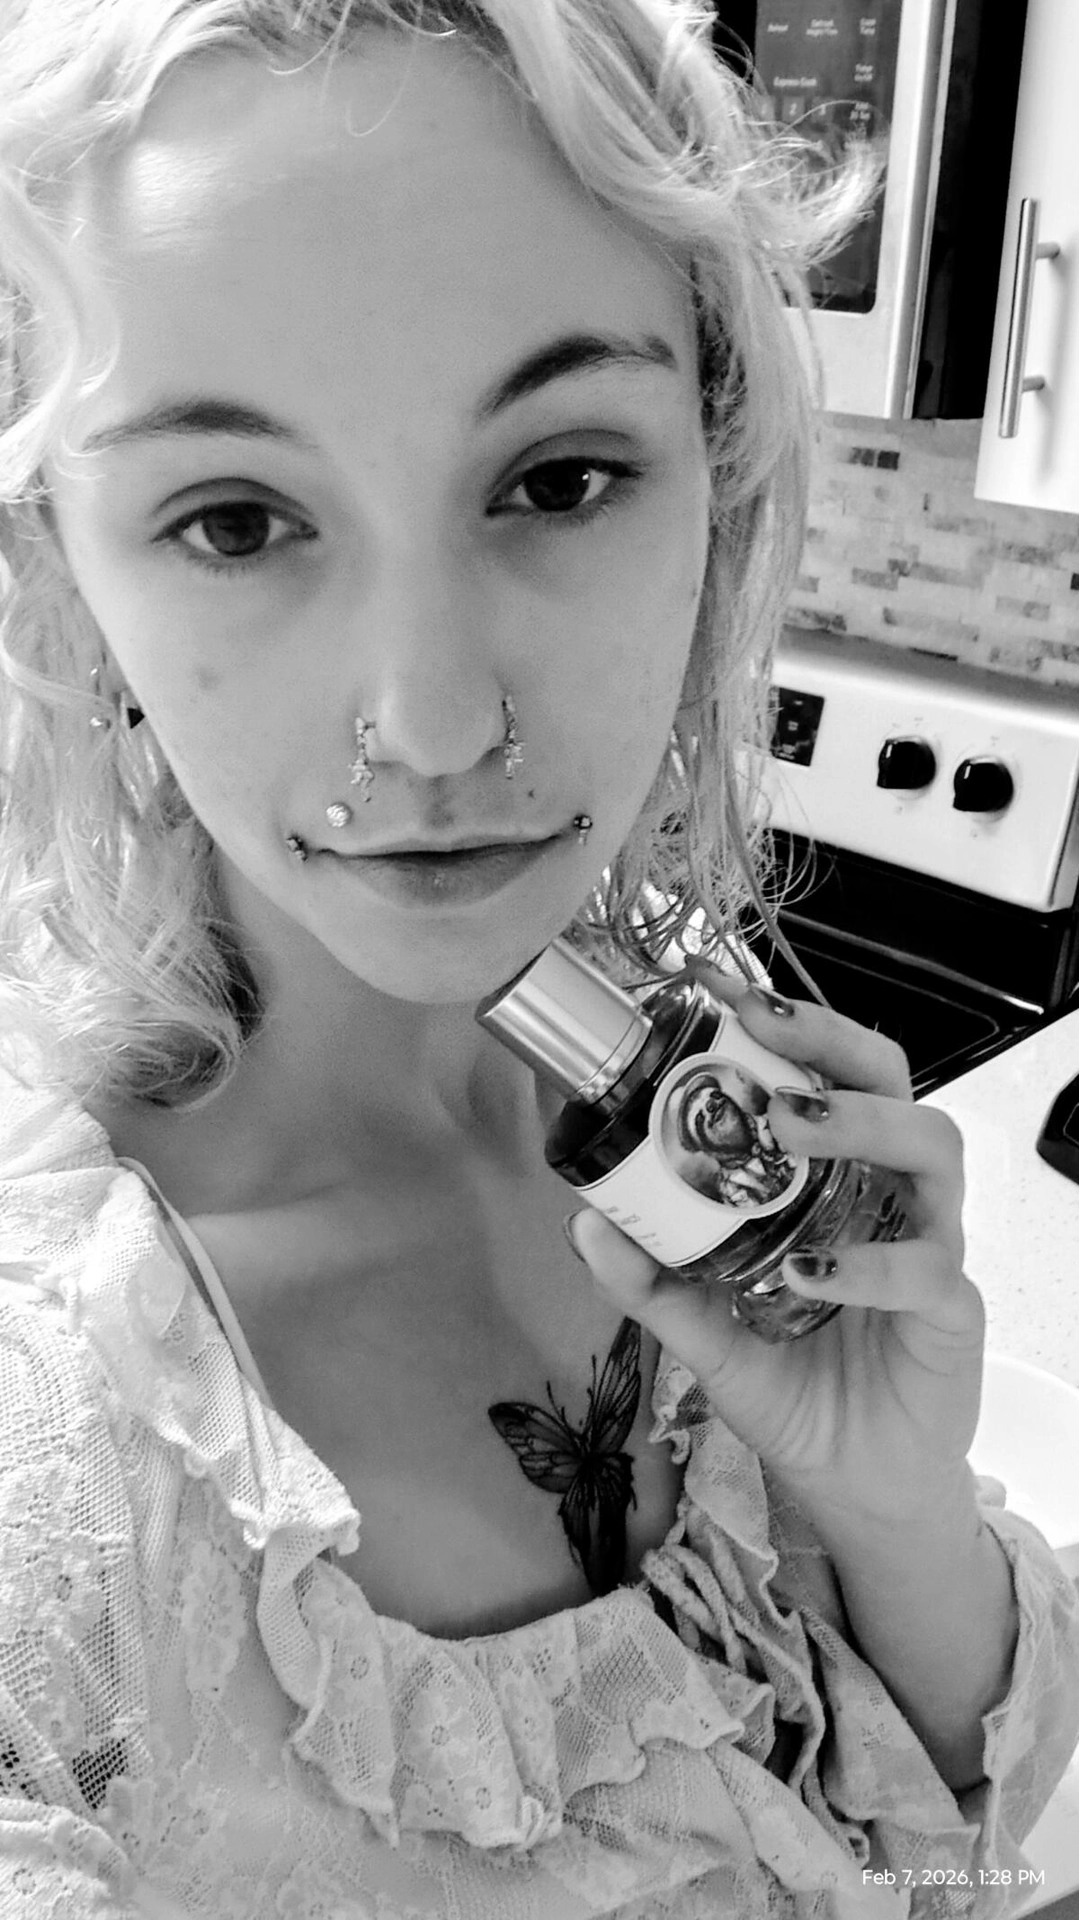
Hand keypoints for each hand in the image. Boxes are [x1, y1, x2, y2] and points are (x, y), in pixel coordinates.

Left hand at [566, 960, 983, 1538]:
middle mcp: (888, 1191)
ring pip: (932, 1146)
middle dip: (828, 1040)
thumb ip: (652, 1280)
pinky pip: (925, 1268)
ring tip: (789, 1125)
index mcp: (836, 1175)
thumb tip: (580, 1222)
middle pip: (890, 1076)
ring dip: (860, 1124)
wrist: (852, 1482)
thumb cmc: (793, 1384)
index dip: (778, 1021)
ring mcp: (929, 1242)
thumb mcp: (705, 1330)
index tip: (712, 985)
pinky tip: (805, 1274)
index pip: (823, 1070)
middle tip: (757, 1028)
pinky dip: (864, 1265)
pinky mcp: (952, 1310)